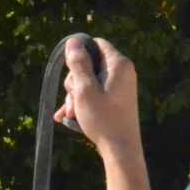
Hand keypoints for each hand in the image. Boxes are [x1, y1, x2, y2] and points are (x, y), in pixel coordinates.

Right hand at [53, 37, 140, 157]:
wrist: (120, 148)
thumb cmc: (103, 119)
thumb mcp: (85, 90)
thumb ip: (79, 65)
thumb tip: (73, 41)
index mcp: (118, 64)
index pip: (96, 44)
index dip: (79, 54)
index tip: (68, 70)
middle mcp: (122, 72)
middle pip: (90, 65)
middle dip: (74, 82)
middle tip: (72, 101)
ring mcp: (120, 86)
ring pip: (89, 82)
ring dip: (75, 96)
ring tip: (71, 115)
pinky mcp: (116, 99)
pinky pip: (95, 94)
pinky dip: (82, 103)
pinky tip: (67, 117)